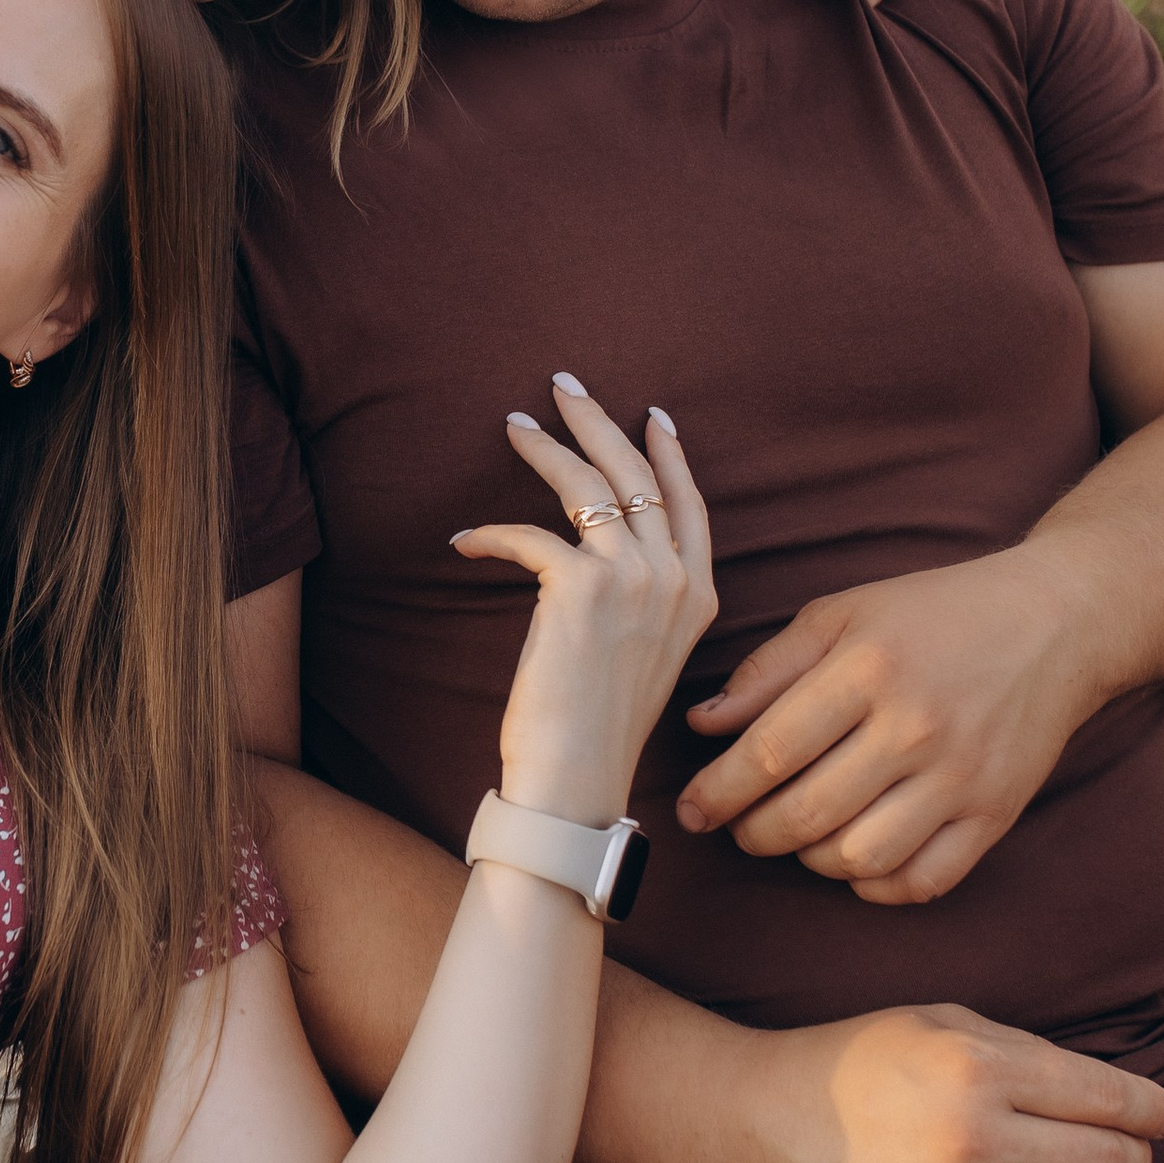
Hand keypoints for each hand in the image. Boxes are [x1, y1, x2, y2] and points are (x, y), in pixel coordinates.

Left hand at [455, 378, 716, 822]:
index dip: (669, 455)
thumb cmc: (597, 727)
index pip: (689, 504)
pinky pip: (529, 534)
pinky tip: (463, 539)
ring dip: (546, 447)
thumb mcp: (642, 656)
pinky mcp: (581, 587)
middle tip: (565, 385)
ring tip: (515, 424)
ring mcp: (634, 580)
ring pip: (589, 485)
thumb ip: (643, 601)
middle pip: (638, 475)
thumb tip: (601, 557)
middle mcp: (676, 581)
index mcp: (700, 597)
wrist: (577, 777)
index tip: (652, 415)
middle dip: (599, 421)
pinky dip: (489, 533)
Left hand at [678, 551, 1095, 902]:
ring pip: (858, 859)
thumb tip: (701, 726)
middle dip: (753, 833)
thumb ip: (767, 671)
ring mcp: (962, 778)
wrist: (1057, 623)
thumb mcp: (842, 615)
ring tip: (799, 834)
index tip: (692, 810)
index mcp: (869, 669)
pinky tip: (856, 856)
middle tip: (739, 826)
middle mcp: (917, 728)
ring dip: (810, 860)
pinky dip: (875, 886)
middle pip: (805, 815)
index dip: (716, 793)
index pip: (769, 753)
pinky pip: (921, 882)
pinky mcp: (996, 814)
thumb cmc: (934, 615)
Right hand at [728, 1002, 1163, 1162]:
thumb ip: (1026, 1053)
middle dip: (1129, 1155)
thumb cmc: (850, 1064)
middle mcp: (972, 1144)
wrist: (752, 1129)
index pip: (1108, 1099)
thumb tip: (1126, 1100)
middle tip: (1118, 1148)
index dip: (1152, 1108)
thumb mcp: (934, 1024)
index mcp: (976, 1070)